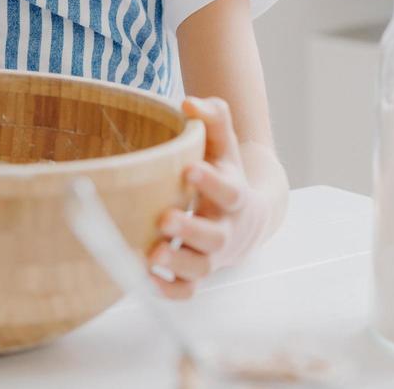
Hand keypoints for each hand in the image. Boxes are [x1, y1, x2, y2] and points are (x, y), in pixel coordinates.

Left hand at [147, 97, 270, 299]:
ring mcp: (211, 255)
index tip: (190, 170)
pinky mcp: (196, 273)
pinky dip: (170, 290)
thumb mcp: (223, 144)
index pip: (228, 190)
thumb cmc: (225, 172)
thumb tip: (189, 102)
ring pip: (200, 267)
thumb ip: (213, 118)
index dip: (211, 182)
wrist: (246, 216)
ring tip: (153, 254)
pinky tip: (147, 279)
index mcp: (233, 194)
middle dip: (190, 230)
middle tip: (164, 219)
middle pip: (214, 236)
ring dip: (177, 263)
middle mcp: (225, 228)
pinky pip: (187, 290)